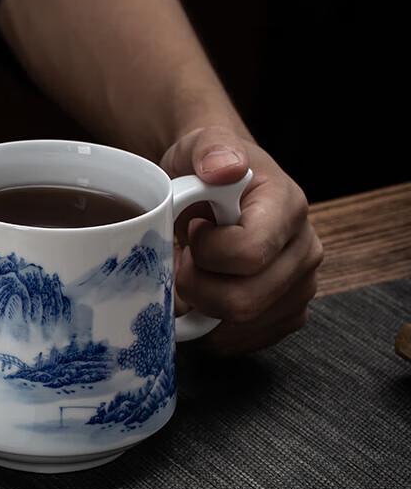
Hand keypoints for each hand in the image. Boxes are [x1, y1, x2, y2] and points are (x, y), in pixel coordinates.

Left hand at [161, 126, 323, 353]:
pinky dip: (212, 328)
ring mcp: (300, 287)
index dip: (207, 252)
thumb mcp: (199, 147)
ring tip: (194, 273)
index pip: (248, 255)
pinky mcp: (287, 314)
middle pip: (244, 302)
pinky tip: (203, 297)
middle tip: (183, 261)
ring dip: (202, 308)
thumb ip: (210, 150)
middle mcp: (304, 251)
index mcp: (287, 208)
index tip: (194, 230)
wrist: (217, 188)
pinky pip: (244, 341)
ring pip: (242, 326)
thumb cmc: (206, 170)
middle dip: (197, 288)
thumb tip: (225, 168)